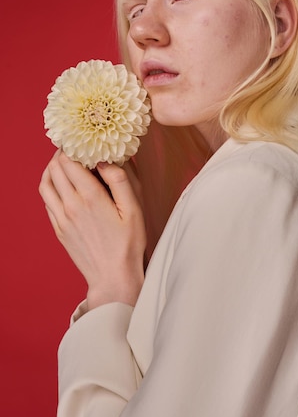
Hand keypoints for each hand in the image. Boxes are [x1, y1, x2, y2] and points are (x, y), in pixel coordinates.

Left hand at [39, 150, 146, 308]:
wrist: (113, 276)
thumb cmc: (128, 243)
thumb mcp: (133, 209)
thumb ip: (120, 180)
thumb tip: (106, 159)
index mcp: (90, 197)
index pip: (69, 161)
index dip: (72, 146)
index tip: (82, 140)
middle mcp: (71, 205)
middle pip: (54, 168)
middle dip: (62, 154)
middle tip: (75, 148)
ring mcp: (61, 218)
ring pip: (45, 183)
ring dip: (52, 169)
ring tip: (65, 164)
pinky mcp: (58, 228)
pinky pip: (47, 200)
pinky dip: (51, 186)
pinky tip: (64, 185)